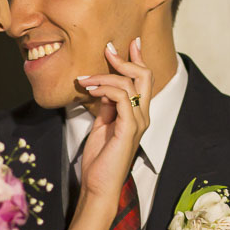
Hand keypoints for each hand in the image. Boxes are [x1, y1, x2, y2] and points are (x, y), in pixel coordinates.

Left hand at [77, 38, 151, 200]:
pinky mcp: (129, 129)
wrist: (97, 186)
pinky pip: (122, 98)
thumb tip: (102, 89)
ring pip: (129, 84)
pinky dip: (105, 89)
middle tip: (108, 49)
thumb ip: (106, 108)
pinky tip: (90, 90)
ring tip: (84, 80)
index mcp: (137, 115)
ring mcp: (137, 123)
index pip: (143, 81)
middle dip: (126, 59)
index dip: (137, 59)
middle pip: (144, 76)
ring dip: (104, 77)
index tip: (127, 43)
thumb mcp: (102, 127)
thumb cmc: (99, 160)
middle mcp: (142, 116)